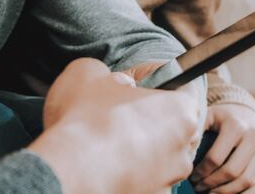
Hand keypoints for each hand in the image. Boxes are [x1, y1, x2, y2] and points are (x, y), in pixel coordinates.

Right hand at [30, 58, 200, 193]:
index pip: (184, 94)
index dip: (160, 91)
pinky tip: (104, 168)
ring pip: (160, 161)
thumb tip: (118, 84)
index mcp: (179, 112)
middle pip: (174, 130)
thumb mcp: (89, 72)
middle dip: (151, 124)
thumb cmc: (85, 120)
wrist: (70, 171)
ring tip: (105, 147)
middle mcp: (183, 149)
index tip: (139, 93)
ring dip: (140, 153)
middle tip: (118, 119)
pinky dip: (129, 176)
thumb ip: (112, 74)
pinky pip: (145, 183)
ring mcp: (168, 180)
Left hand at [191, 104, 254, 192]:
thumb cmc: (220, 118)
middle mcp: (254, 136)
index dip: (202, 172)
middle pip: (232, 171)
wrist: (246, 113)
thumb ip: (196, 130)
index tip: (192, 177)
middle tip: (199, 188)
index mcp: (235, 125)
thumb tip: (184, 150)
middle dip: (213, 184)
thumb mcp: (207, 116)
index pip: (216, 158)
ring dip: (227, 193)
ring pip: (248, 181)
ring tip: (211, 193)